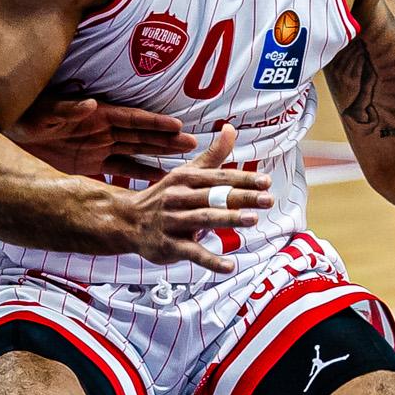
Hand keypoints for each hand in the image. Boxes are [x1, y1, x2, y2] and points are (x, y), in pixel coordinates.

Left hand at [10, 94, 193, 179]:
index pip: (131, 118)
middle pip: (141, 135)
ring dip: (158, 156)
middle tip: (193, 144)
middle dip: (166, 139)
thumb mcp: (45, 114)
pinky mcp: (90, 163)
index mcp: (96, 115)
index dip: (155, 122)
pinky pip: (120, 169)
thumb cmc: (25, 119)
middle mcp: (102, 130)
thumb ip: (68, 110)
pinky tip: (156, 181)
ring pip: (136, 152)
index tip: (177, 125)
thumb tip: (92, 104)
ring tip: (185, 161)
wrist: (8, 138)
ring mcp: (98, 147)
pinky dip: (138, 174)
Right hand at [121, 122, 269, 272]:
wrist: (126, 220)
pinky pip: (192, 253)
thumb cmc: (163, 196)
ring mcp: (172, 222)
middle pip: (214, 196)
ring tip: (252, 220)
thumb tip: (231, 128)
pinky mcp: (168, 245)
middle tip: (267, 199)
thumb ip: (212, 155)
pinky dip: (211, 260)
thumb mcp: (185, 173)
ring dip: (228, 220)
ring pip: (203, 219)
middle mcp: (178, 197)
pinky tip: (229, 266)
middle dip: (241, 197)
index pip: (218, 177)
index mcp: (185, 178)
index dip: (243, 179)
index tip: (265, 182)